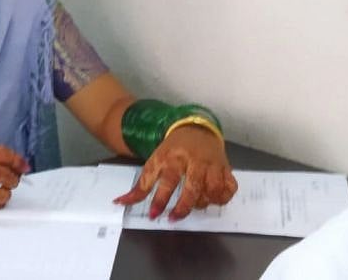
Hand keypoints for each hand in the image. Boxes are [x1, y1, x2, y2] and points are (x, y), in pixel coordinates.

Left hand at [114, 125, 237, 219]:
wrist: (196, 128)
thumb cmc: (172, 150)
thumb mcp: (154, 161)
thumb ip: (141, 185)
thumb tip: (119, 202)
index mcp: (173, 157)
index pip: (166, 180)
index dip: (160, 199)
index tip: (154, 215)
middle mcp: (193, 161)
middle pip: (191, 187)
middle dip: (182, 207)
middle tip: (173, 219)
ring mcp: (212, 165)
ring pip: (211, 191)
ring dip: (202, 203)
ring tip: (193, 204)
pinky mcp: (226, 168)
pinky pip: (228, 189)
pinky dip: (221, 198)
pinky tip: (212, 198)